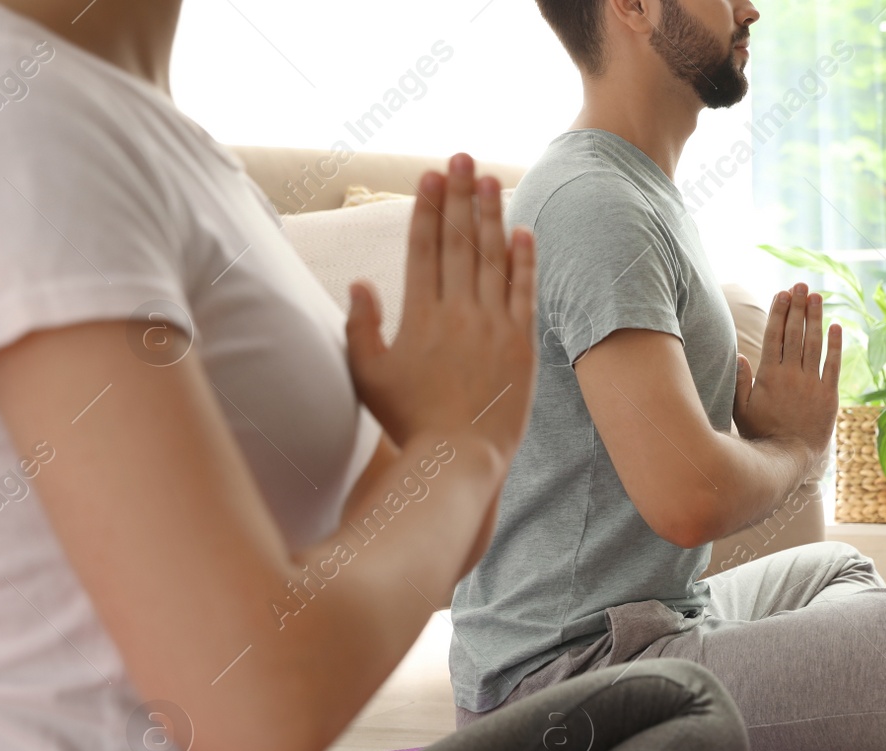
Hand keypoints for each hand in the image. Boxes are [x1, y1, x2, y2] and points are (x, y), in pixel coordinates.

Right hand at [345, 153, 535, 463]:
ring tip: (489, 179)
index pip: (424, 249)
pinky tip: (523, 231)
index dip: (428, 209)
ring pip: (493, 259)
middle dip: (460, 196)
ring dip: (491, 215)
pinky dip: (524, 260)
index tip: (431, 176)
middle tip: (461, 158)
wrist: (459, 457)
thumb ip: (361, 327)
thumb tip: (360, 282)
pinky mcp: (522, 344)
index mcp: (419, 316)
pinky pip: (524, 293)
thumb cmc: (408, 421)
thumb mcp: (368, 375)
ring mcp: (493, 326)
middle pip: (459, 242)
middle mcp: (457, 312)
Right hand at [733, 283, 840, 460]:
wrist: (787, 457)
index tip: (783, 293)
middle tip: (801, 285)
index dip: (780, 312)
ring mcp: (811, 384)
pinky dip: (835, 345)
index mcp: (769, 375)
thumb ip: (740, 382)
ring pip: (814, 344)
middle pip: (795, 333)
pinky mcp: (829, 395)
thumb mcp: (741, 409)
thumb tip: (740, 356)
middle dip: (798, 307)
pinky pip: (833, 365)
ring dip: (816, 318)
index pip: (775, 335)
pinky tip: (836, 326)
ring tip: (817, 297)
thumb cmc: (760, 435)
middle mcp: (791, 374)